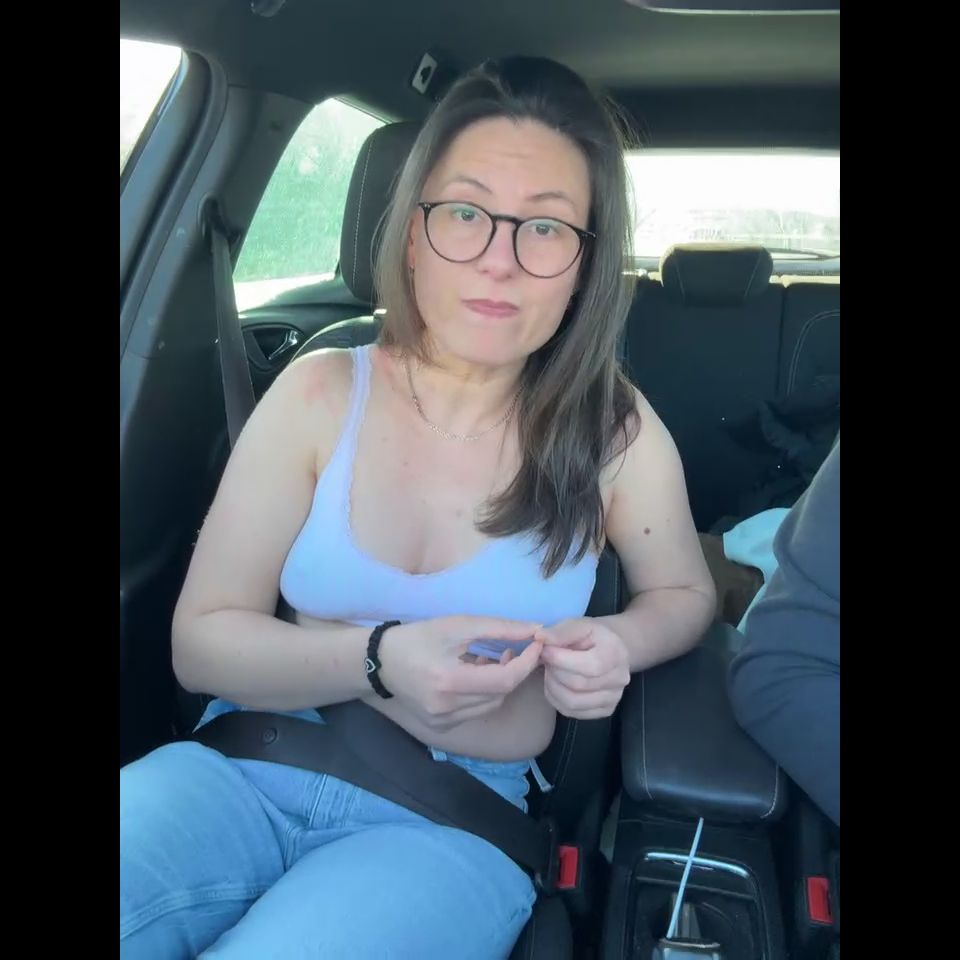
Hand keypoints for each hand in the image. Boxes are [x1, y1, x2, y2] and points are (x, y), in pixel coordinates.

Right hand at [378, 616, 542, 730]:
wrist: (379, 662)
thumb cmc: (418, 637)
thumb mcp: (458, 625)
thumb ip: (499, 628)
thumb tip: (537, 630)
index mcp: (449, 681)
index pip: (505, 680)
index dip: (526, 663)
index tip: (537, 644)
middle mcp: (446, 709)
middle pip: (501, 694)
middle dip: (515, 671)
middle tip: (514, 648)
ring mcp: (443, 723)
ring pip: (490, 706)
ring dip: (500, 683)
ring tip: (491, 660)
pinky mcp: (441, 728)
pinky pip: (475, 712)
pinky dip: (483, 695)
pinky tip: (473, 676)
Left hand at [536, 618, 630, 719]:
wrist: (609, 649)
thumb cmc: (591, 636)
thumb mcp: (578, 624)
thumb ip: (560, 632)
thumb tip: (539, 638)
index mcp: (616, 653)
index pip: (589, 666)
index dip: (561, 660)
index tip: (544, 650)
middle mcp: (620, 679)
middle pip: (578, 685)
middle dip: (554, 672)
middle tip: (545, 660)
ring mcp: (614, 698)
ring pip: (573, 702)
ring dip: (552, 686)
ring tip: (550, 671)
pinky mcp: (605, 711)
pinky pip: (572, 712)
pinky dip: (556, 699)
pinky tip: (555, 684)